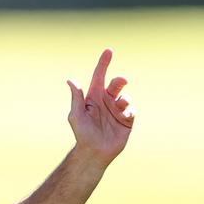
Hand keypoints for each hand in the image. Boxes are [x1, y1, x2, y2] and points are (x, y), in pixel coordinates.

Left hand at [67, 48, 134, 164]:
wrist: (95, 152)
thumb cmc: (82, 134)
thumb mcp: (76, 115)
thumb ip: (76, 98)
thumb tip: (70, 80)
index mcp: (94, 96)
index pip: (100, 76)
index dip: (104, 63)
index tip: (109, 51)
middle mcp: (106, 101)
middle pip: (116, 84)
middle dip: (119, 81)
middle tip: (122, 81)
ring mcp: (117, 110)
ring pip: (126, 97)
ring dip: (125, 99)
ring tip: (122, 105)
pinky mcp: (126, 120)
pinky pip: (132, 110)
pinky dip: (130, 110)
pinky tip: (126, 116)